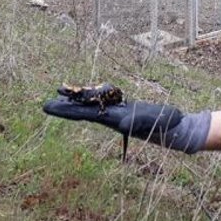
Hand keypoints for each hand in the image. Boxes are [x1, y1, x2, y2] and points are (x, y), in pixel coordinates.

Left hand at [43, 96, 209, 153]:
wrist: (175, 127)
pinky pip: (104, 101)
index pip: (83, 114)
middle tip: (44, 105)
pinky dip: (92, 95)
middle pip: (83, 110)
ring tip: (61, 93)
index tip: (47, 108)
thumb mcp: (151, 121)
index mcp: (112, 119)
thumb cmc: (164, 124)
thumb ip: (136, 121)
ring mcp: (117, 113)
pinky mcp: (124, 109)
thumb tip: (122, 124)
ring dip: (76, 100)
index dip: (65, 111)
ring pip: (92, 105)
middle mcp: (111, 117)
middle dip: (64, 107)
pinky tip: (86, 94)